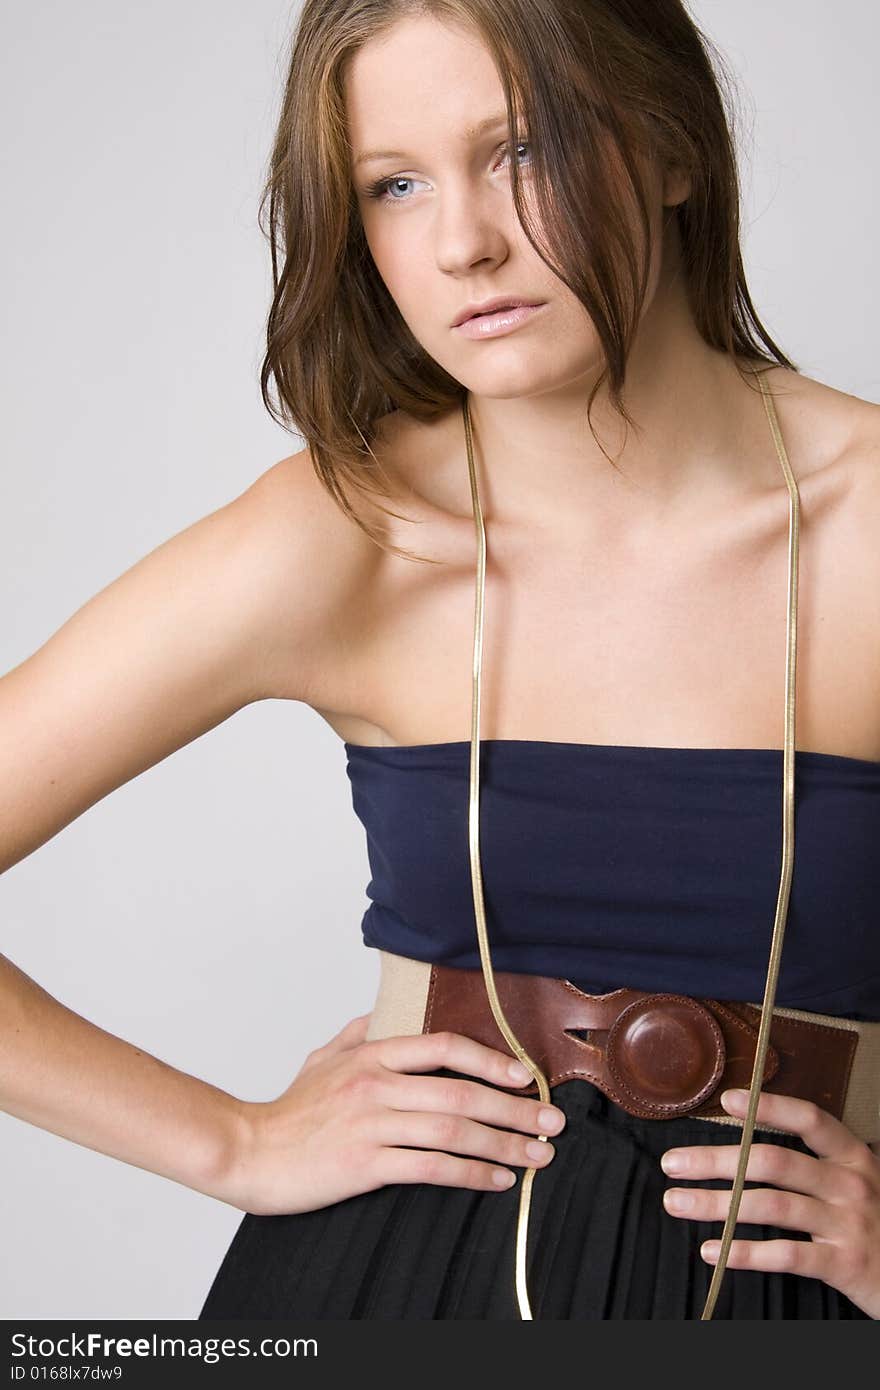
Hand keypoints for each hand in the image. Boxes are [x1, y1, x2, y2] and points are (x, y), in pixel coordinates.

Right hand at [222, 1014, 566, 1216]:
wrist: (248, 1150)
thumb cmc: (289, 1109)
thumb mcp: (323, 1057)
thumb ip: (360, 1033)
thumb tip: (386, 1015)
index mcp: (371, 1054)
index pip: (443, 1046)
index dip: (491, 1059)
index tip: (525, 1077)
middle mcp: (376, 1083)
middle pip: (461, 1093)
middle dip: (515, 1110)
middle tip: (551, 1122)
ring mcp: (371, 1124)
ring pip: (453, 1130)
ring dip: (504, 1144)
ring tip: (537, 1156)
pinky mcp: (365, 1164)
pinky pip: (431, 1167)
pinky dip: (471, 1174)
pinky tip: (496, 1180)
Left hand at [659, 1087, 879, 1317]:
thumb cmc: (874, 1222)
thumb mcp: (855, 1182)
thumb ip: (814, 1164)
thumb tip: (744, 1149)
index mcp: (853, 1156)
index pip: (810, 1119)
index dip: (770, 1107)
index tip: (727, 1099)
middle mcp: (851, 1184)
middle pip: (773, 1162)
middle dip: (716, 1161)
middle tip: (672, 1164)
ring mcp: (849, 1224)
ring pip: (770, 1206)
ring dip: (716, 1205)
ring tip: (677, 1203)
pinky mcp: (845, 1264)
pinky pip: (787, 1255)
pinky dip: (744, 1253)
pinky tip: (714, 1252)